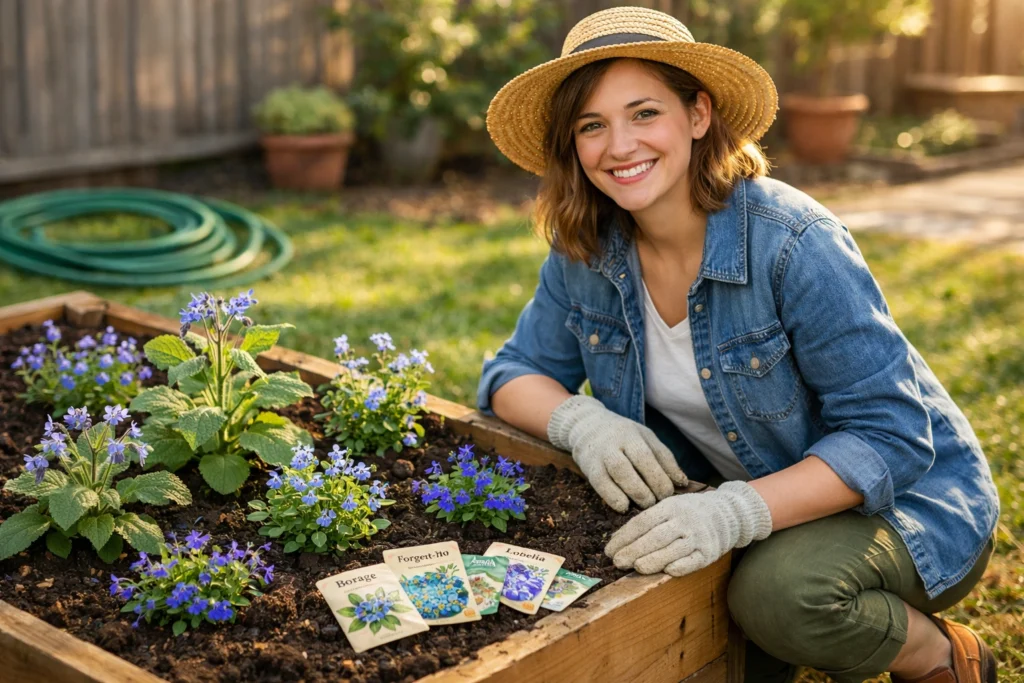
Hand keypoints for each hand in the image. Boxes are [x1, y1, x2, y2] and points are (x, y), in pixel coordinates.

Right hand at [547, 394, 687, 512]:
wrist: (586, 426)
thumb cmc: (622, 436)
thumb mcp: (645, 439)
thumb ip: (663, 459)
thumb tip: (683, 483)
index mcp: (634, 434)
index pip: (652, 454)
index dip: (663, 475)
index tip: (670, 493)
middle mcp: (618, 441)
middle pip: (639, 460)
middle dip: (654, 484)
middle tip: (660, 501)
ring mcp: (602, 453)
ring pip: (621, 470)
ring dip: (636, 491)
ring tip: (646, 504)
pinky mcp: (589, 467)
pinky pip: (601, 483)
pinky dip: (613, 497)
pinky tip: (623, 507)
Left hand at [605, 481, 772, 576]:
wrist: (728, 513)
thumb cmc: (689, 512)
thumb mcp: (670, 507)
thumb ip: (649, 520)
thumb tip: (619, 539)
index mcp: (670, 507)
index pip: (642, 522)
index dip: (624, 537)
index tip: (609, 549)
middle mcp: (684, 520)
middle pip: (655, 537)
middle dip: (633, 550)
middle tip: (616, 562)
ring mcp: (698, 536)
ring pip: (672, 550)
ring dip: (652, 560)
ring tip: (636, 567)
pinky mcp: (709, 552)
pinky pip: (692, 561)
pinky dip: (679, 566)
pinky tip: (666, 571)